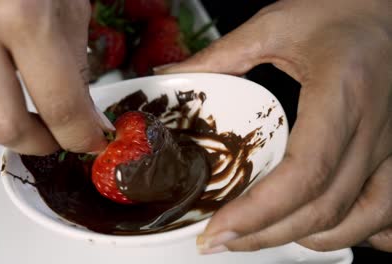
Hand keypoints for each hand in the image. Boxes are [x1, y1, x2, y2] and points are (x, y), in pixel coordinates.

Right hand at [0, 0, 112, 154]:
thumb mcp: (66, 1)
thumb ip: (74, 60)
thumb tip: (84, 115)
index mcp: (24, 15)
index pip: (61, 107)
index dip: (83, 136)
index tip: (92, 141)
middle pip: (3, 127)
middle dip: (39, 141)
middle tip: (54, 134)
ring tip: (3, 98)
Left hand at [159, 0, 391, 252]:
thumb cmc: (344, 10)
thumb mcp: (278, 25)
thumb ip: (221, 54)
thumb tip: (172, 75)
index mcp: (342, 93)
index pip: (304, 173)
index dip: (258, 212)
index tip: (217, 230)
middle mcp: (376, 128)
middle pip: (324, 208)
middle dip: (266, 236)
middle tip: (221, 241)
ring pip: (359, 221)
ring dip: (304, 238)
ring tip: (258, 236)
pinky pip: (386, 212)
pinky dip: (351, 231)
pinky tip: (319, 229)